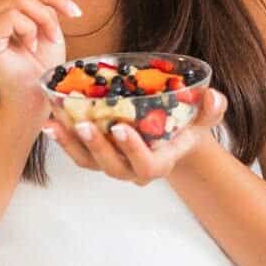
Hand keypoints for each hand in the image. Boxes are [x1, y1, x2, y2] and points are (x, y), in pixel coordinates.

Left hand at [45, 88, 227, 184]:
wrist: (172, 134)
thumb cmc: (189, 124)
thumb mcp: (205, 116)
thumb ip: (213, 108)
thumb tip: (213, 96)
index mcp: (162, 162)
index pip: (147, 166)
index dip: (133, 151)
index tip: (121, 128)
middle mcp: (134, 170)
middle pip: (113, 168)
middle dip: (97, 147)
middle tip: (82, 124)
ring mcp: (114, 164)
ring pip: (90, 163)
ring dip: (71, 145)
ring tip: (55, 125)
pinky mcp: (97, 156)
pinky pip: (78, 154)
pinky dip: (63, 140)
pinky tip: (52, 121)